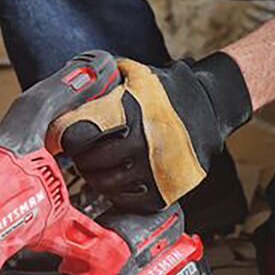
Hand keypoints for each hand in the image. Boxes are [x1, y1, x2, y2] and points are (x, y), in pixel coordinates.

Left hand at [50, 52, 252, 210]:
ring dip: (96, 176)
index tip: (63, 136)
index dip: (64, 136)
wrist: (210, 107)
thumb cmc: (163, 91)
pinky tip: (120, 177)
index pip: (75, 135)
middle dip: (80, 157)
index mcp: (128, 114)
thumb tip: (64, 87)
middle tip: (85, 151)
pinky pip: (125, 200)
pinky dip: (117, 192)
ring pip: (103, 184)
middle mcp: (141, 144)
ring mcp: (153, 171)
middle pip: (86, 163)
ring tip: (102, 163)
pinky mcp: (163, 192)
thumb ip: (99, 80)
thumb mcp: (132, 74)